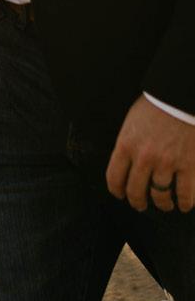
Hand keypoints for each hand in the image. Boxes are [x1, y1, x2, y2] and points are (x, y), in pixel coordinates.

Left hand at [106, 94, 194, 212]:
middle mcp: (144, 158)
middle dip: (138, 202)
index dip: (117, 190)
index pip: (114, 177)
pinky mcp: (188, 165)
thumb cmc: (156, 104)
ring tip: (165, 205)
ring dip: (162, 204)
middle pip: (136, 191)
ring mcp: (166, 163)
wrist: (179, 96)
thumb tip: (126, 161)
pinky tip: (184, 204)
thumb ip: (128, 143)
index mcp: (126, 145)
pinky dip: (185, 202)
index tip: (120, 194)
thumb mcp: (132, 122)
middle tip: (141, 205)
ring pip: (160, 195)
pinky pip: (185, 192)